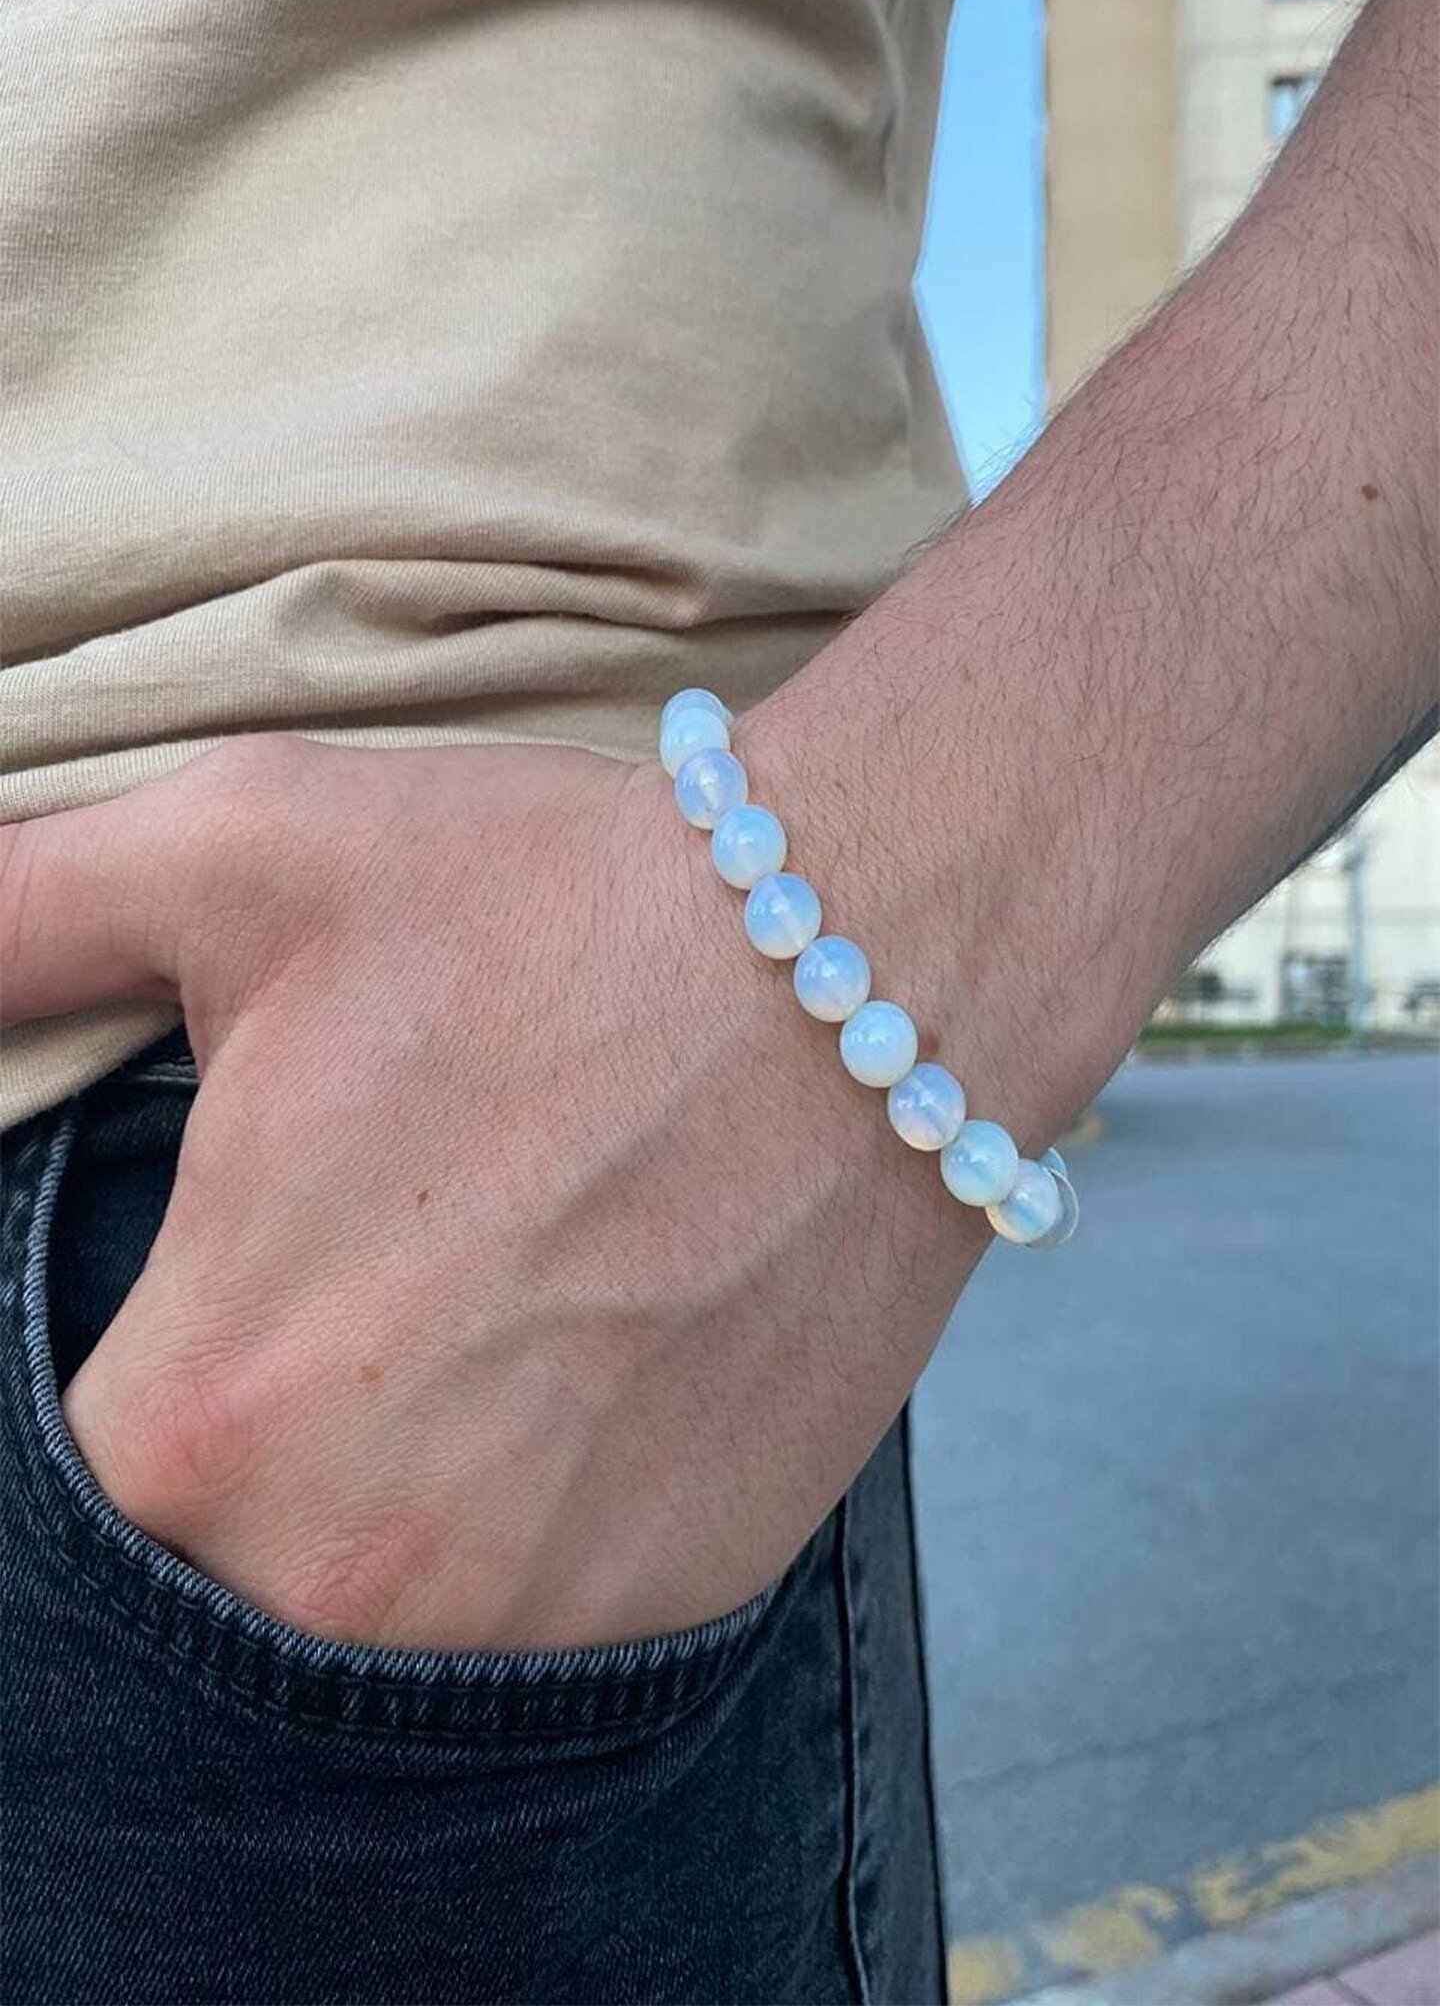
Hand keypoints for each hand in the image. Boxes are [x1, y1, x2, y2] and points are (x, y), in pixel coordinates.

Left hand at [0, 735, 992, 1650]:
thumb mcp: (235, 857)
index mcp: (197, 1416)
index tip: (227, 1287)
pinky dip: (519, 1535)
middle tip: (361, 1292)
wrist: (865, 974)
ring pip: (368, 1622)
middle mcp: (345, 1577)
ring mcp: (524, 1627)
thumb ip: (15, 923)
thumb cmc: (553, 909)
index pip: (59, 1489)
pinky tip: (568, 1384)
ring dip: (384, 1503)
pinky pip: (526, 1638)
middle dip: (255, 1441)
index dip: (139, 1376)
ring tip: (470, 1331)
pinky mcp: (665, 1618)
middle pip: (208, 1576)